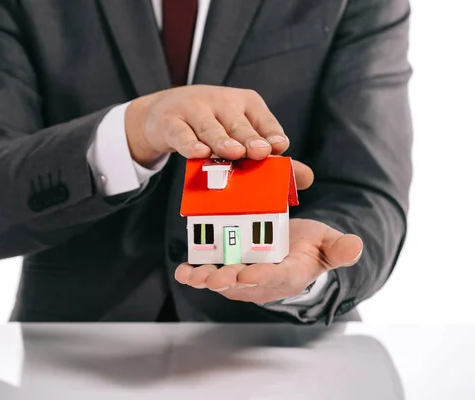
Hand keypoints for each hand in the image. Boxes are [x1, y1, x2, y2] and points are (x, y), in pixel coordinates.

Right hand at [125, 85, 289, 167]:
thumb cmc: (210, 128)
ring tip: (233, 154)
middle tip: (260, 152)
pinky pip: (181, 134)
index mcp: (245, 102)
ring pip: (210, 128)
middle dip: (249, 137)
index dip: (271, 132)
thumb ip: (269, 157)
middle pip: (237, 123)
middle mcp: (220, 101)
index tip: (279, 146)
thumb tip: (308, 178)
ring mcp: (193, 109)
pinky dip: (189, 143)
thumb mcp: (239, 134)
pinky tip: (199, 153)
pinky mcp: (170, 121)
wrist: (161, 115)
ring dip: (222, 140)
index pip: (262, 118)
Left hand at [174, 219, 362, 304]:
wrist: (293, 250)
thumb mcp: (327, 243)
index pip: (277, 278)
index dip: (262, 277)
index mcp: (290, 274)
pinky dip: (196, 273)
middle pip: (245, 283)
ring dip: (207, 279)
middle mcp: (264, 281)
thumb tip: (356, 246)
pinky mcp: (230, 270)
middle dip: (228, 280)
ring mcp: (244, 278)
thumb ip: (339, 248)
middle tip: (214, 277)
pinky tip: (183, 271)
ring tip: (193, 276)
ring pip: (225, 281)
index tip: (248, 274)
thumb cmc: (310, 246)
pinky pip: (212, 274)